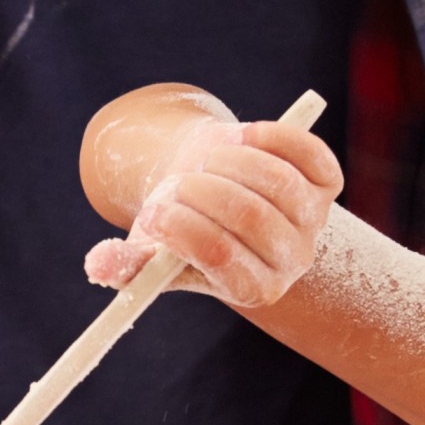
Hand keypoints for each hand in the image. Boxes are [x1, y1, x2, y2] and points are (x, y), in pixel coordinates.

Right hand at [78, 87, 340, 311]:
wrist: (214, 190)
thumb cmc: (180, 228)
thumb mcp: (151, 250)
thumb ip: (126, 263)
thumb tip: (99, 266)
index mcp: (251, 288)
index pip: (222, 259)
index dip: (184, 230)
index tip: (153, 211)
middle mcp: (291, 260)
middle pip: (253, 220)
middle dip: (203, 192)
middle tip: (176, 183)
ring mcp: (313, 220)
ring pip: (279, 183)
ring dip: (230, 161)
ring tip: (204, 161)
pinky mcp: (325, 181)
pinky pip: (307, 153)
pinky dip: (270, 137)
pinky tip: (242, 135)